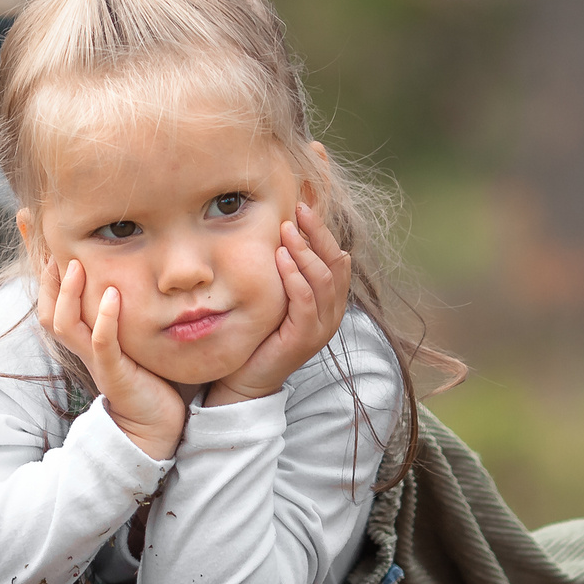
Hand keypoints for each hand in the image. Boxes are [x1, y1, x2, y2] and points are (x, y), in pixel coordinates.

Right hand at [41, 259, 186, 460]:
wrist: (154, 425)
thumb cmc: (147, 379)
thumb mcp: (130, 340)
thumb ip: (122, 315)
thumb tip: (129, 278)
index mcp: (83, 341)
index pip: (52, 307)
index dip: (45, 279)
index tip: (49, 248)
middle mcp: (83, 349)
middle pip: (48, 314)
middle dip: (48, 281)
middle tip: (56, 250)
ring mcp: (96, 361)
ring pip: (66, 326)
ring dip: (69, 295)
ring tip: (78, 265)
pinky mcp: (115, 373)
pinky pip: (102, 344)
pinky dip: (106, 320)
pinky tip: (113, 295)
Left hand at [206, 202, 350, 406]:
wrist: (247, 378)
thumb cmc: (260, 331)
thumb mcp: (278, 295)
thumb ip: (287, 270)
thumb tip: (285, 231)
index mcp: (330, 300)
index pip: (337, 258)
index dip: (323, 231)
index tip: (303, 206)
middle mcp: (332, 312)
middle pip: (336, 263)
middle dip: (318, 233)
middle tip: (299, 209)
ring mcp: (321, 326)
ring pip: (322, 279)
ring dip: (305, 250)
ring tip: (287, 230)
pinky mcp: (305, 338)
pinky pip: (306, 301)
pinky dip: (295, 276)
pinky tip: (281, 258)